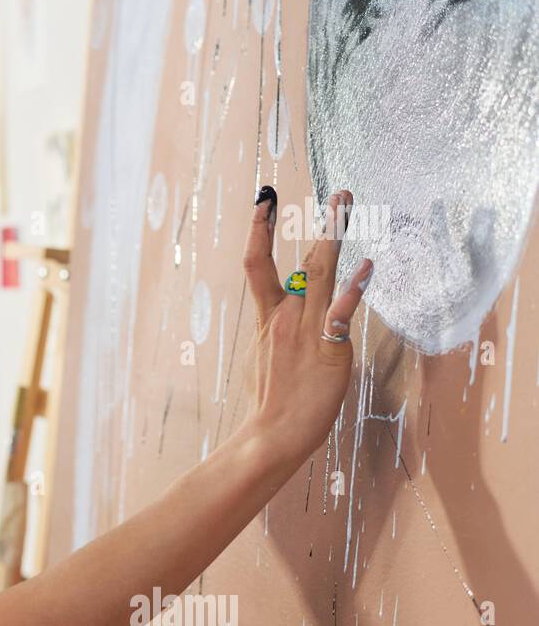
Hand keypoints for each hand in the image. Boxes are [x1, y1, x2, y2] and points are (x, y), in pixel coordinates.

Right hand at [242, 187, 372, 465]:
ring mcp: (306, 330)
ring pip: (321, 274)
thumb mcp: (269, 355)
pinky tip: (367, 266)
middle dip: (323, 222)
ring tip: (348, 206)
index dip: (259, 230)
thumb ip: (282, 327)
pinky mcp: (328, 349)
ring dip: (336, 236)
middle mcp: (286, 316)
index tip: (264, 201)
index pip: (257, 264)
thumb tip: (293, 307)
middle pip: (302, 259)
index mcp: (268, 317)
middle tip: (342, 193)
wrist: (274, 432)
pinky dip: (354, 288)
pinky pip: (341, 313)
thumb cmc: (274, 400)